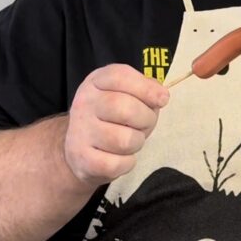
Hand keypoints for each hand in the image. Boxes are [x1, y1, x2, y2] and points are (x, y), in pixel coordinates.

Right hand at [64, 64, 168, 186]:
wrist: (78, 148)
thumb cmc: (111, 118)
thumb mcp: (126, 94)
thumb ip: (145, 89)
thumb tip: (161, 96)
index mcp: (96, 82)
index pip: (120, 76)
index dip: (146, 88)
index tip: (162, 99)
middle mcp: (84, 103)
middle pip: (125, 109)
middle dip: (146, 120)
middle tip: (144, 124)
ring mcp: (80, 132)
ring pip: (124, 140)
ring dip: (137, 143)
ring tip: (130, 141)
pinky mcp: (82, 159)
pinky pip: (116, 164)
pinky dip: (127, 163)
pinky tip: (120, 157)